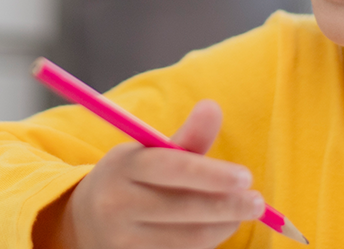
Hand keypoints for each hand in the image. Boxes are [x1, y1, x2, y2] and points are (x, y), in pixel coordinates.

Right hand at [56, 100, 262, 248]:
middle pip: (184, 207)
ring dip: (223, 225)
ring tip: (241, 213)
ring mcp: (124, 238)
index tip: (245, 177)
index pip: (172, 168)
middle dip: (228, 205)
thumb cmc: (132, 180)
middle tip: (257, 202)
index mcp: (124, 165)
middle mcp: (118, 203)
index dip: (212, 174)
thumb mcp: (150, 154)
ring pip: (189, 237)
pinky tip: (218, 227)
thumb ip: (188, 137)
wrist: (86, 221)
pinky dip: (208, 241)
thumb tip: (213, 107)